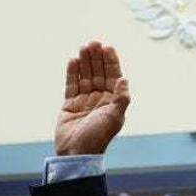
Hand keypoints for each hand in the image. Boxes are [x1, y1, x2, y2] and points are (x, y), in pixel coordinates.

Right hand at [55, 41, 130, 155]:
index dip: (111, 62)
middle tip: (93, 43)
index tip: (108, 47)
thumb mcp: (114, 118)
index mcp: (113, 103)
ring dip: (85, 62)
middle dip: (97, 59)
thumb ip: (121, 98)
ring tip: (83, 47)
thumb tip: (124, 79)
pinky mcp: (70, 104)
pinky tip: (73, 60)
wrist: (76, 152)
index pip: (113, 78)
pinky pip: (71, 85)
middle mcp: (100, 100)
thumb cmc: (98, 137)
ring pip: (85, 77)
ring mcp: (85, 101)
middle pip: (99, 74)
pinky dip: (72, 73)